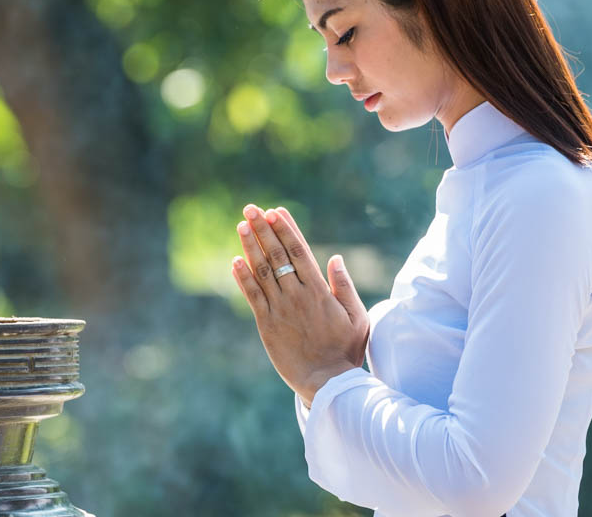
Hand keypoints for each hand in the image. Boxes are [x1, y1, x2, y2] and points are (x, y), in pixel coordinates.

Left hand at [232, 204, 370, 404]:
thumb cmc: (345, 350)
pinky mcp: (266, 324)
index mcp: (319, 291)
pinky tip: (235, 260)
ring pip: (262, 271)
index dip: (286, 229)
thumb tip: (335, 258)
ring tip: (241, 225)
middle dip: (264, 229)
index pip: (300, 251)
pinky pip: (252, 296)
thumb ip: (345, 286)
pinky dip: (243, 277)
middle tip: (252, 208)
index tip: (276, 211)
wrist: (327, 382)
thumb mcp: (356, 316)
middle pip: (277, 255)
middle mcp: (297, 295)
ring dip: (251, 246)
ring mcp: (280, 309)